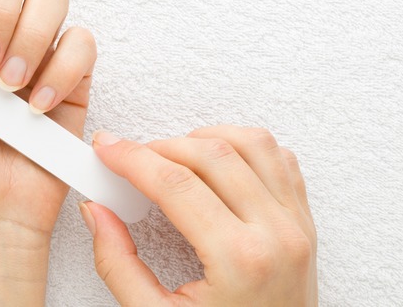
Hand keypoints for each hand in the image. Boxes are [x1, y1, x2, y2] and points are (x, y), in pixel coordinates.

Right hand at [82, 126, 317, 305]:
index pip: (175, 184)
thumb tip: (97, 213)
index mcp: (239, 261)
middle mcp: (276, 234)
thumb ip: (118, 264)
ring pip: (253, 143)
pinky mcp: (304, 223)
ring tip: (173, 156)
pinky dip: (245, 148)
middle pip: (212, 154)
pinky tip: (218, 164)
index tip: (107, 150)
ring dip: (205, 139)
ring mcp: (296, 225)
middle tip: (129, 157)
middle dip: (161, 146)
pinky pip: (279, 160)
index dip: (132, 158)